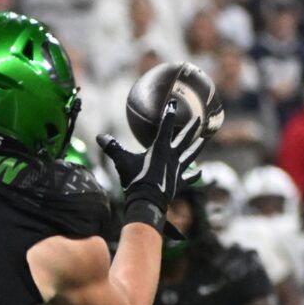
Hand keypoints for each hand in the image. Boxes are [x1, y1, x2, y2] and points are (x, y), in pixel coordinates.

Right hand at [97, 89, 205, 226]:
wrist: (147, 201)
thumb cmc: (135, 179)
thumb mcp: (121, 161)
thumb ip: (112, 147)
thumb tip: (99, 137)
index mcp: (160, 148)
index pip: (166, 126)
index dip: (170, 114)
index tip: (175, 103)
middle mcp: (172, 156)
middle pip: (184, 139)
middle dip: (191, 127)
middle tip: (200, 118)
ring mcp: (177, 170)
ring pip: (190, 155)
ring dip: (197, 147)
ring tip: (204, 140)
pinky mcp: (178, 183)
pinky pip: (188, 178)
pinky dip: (194, 175)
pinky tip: (200, 172)